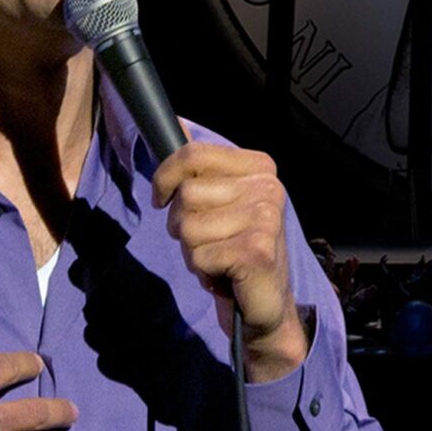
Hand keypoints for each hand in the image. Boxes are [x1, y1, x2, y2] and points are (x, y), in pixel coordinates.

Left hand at [152, 141, 308, 381]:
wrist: (265, 306)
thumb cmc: (236, 251)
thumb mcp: (217, 202)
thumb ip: (198, 169)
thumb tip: (174, 123)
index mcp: (260, 168)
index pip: (193, 154)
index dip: (165, 177)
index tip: (163, 199)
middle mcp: (268, 188)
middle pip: (186, 193)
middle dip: (183, 224)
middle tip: (209, 241)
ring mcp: (266, 218)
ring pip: (188, 227)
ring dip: (193, 251)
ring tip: (219, 259)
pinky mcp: (257, 250)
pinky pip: (198, 255)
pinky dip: (203, 272)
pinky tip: (226, 275)